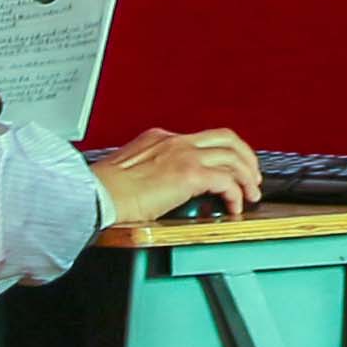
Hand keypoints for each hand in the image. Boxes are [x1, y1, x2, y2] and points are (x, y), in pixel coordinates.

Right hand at [88, 127, 263, 226]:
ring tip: (251, 195)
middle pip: (227, 139)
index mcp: (161, 139)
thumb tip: (160, 188)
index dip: (222, 153)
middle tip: (251, 178)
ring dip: (247, 177)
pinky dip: (236, 194)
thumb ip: (150, 172)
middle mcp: (176, 142)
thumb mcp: (130, 171)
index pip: (202, 139)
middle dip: (246, 157)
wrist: (94, 196)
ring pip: (233, 157)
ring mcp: (184, 156)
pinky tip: (234, 207)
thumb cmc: (102, 191)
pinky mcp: (189, 175)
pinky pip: (226, 181)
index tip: (229, 169)